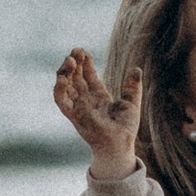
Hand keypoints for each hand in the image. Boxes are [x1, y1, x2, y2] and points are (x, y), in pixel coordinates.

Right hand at [54, 47, 143, 178]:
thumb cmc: (126, 128)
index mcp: (99, 97)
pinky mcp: (73, 115)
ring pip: (66, 86)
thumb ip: (132, 86)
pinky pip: (61, 101)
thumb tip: (136, 69)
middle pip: (76, 78)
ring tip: (70, 60)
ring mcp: (78, 107)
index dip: (86, 64)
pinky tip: (62, 77)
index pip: (89, 77)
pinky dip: (59, 88)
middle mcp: (86, 101)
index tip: (84, 52)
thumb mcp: (131, 103)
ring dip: (65, 72)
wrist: (120, 144)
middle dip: (74, 63)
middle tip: (76, 50)